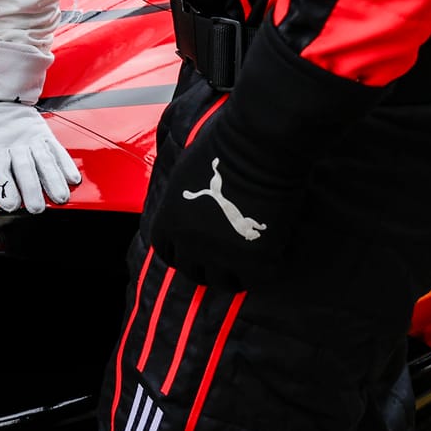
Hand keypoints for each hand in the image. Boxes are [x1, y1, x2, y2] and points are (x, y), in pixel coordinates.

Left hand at [0, 101, 81, 213]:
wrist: (8, 93)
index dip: (4, 186)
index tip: (9, 204)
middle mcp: (15, 143)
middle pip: (24, 168)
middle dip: (31, 188)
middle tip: (36, 207)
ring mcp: (32, 139)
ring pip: (44, 161)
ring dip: (53, 180)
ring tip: (59, 197)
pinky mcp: (45, 135)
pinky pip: (57, 150)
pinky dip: (66, 164)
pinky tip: (72, 178)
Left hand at [145, 27, 378, 288]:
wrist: (257, 148)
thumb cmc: (220, 147)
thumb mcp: (184, 173)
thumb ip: (181, 199)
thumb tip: (185, 204)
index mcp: (168, 222)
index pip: (166, 252)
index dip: (181, 250)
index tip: (194, 247)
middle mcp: (190, 246)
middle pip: (193, 272)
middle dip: (205, 265)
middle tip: (222, 255)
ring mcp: (222, 257)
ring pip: (223, 282)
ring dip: (231, 273)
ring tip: (243, 260)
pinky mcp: (255, 261)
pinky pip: (253, 281)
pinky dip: (257, 273)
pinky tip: (263, 257)